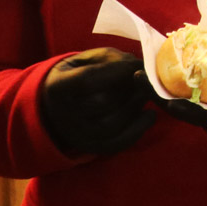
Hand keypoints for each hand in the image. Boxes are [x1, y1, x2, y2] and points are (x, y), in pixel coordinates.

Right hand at [38, 48, 155, 156]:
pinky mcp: (90, 147)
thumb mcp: (90, 58)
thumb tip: (140, 67)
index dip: (116, 71)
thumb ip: (112, 59)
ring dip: (135, 108)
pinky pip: (116, 143)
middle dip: (131, 88)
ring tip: (146, 94)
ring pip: (112, 125)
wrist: (62, 101)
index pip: (86, 80)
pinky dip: (138, 129)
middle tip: (147, 78)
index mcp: (57, 87)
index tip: (137, 64)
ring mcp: (75, 134)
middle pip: (102, 102)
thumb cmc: (81, 72)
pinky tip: (149, 114)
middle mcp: (62, 115)